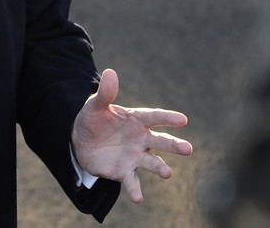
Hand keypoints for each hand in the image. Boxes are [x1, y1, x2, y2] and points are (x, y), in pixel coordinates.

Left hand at [71, 68, 192, 202]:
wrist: (81, 142)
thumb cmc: (93, 120)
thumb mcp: (95, 105)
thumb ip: (105, 93)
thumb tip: (110, 72)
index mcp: (136, 120)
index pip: (154, 117)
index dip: (168, 117)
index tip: (183, 119)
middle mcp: (140, 139)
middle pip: (160, 141)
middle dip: (174, 145)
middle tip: (188, 149)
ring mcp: (134, 156)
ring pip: (152, 162)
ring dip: (160, 167)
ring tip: (167, 172)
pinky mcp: (124, 171)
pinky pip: (132, 181)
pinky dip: (135, 190)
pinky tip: (138, 198)